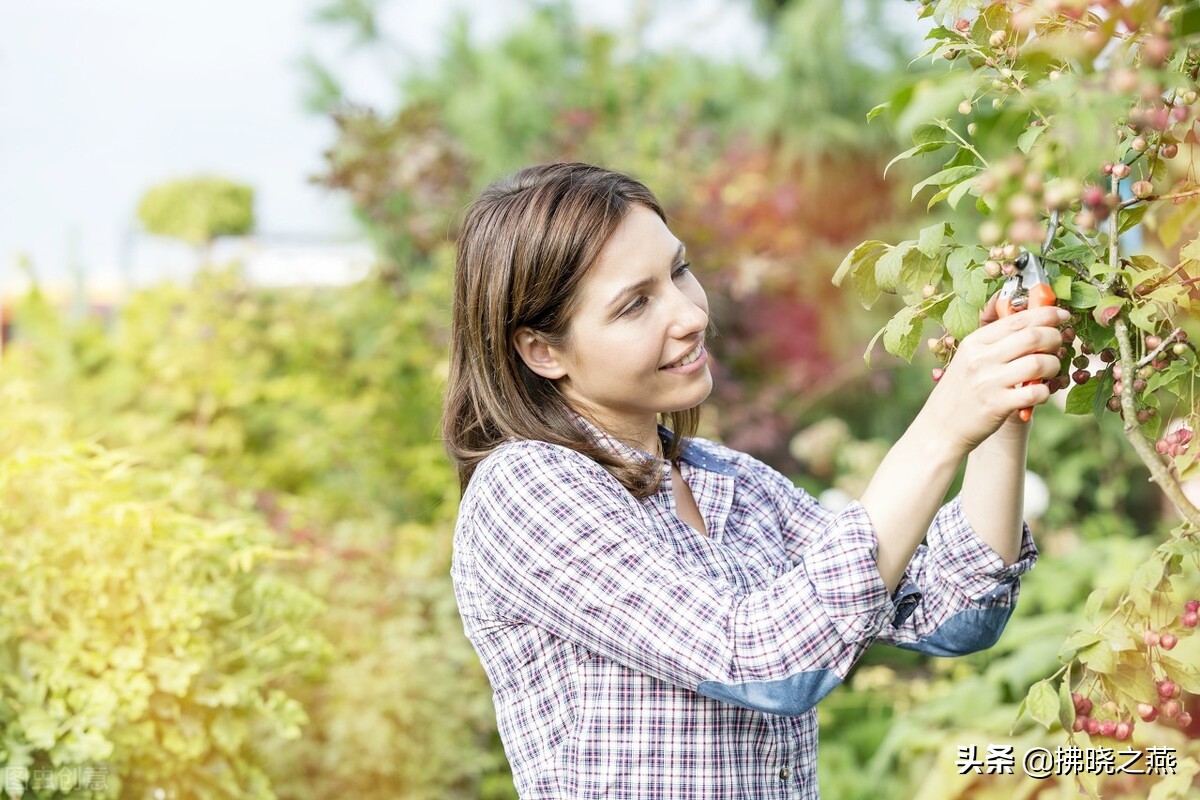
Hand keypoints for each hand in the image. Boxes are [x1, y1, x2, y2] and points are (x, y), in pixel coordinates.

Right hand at [924, 303, 1068, 454]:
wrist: (942, 425)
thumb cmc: (961, 388)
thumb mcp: (969, 357)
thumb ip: (995, 338)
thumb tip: (1031, 315)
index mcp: (974, 342)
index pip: (1017, 320)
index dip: (1046, 314)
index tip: (1062, 315)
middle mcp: (980, 358)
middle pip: (1032, 337)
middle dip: (1055, 337)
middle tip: (1058, 344)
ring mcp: (989, 382)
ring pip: (1038, 363)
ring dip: (1054, 365)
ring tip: (1051, 370)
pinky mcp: (998, 405)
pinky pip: (1035, 392)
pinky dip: (1045, 391)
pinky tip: (1040, 393)